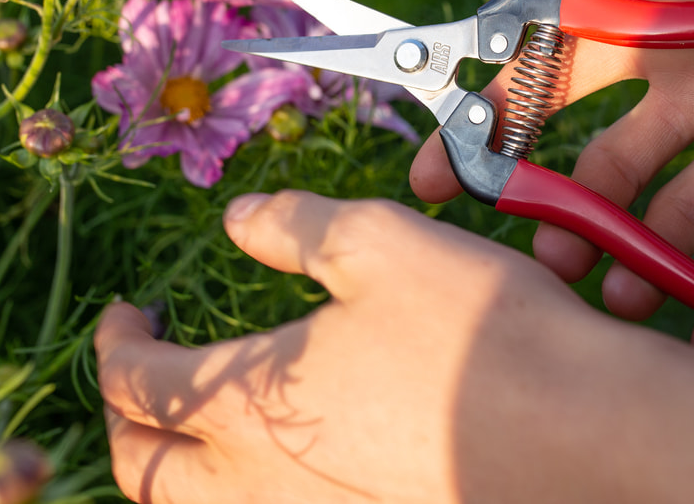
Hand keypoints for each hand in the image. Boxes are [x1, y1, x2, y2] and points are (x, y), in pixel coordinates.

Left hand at [95, 191, 657, 503]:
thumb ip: (293, 226)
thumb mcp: (376, 244)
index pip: (134, 383)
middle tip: (138, 378)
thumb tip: (238, 218)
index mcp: (247, 402)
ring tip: (198, 424)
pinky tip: (286, 453)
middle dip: (121, 423)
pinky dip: (241, 491)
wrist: (578, 433)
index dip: (115, 343)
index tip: (129, 312)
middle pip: (141, 473)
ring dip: (174, 469)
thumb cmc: (473, 330)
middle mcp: (261, 482)